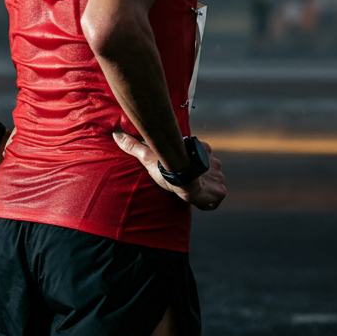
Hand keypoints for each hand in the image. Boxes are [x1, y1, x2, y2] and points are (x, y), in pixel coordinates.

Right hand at [112, 131, 226, 209]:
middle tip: (189, 183)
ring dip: (206, 188)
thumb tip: (116, 135)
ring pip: (215, 183)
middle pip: (211, 172)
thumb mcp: (150, 156)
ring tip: (192, 191)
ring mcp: (218, 177)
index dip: (195, 167)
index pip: (203, 158)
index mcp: (203, 151)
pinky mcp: (220, 191)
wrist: (183, 181)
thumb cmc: (167, 170)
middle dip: (202, 178)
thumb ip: (135, 146)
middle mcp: (214, 163)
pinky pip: (217, 197)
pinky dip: (210, 200)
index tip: (186, 174)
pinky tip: (200, 200)